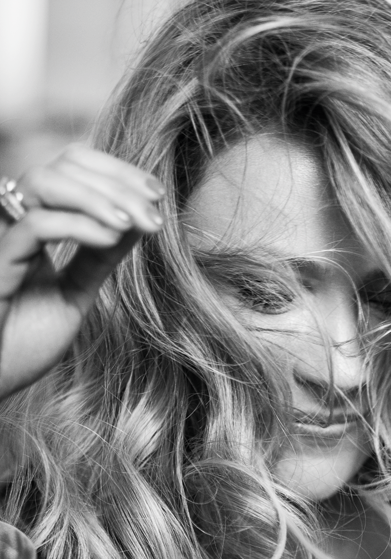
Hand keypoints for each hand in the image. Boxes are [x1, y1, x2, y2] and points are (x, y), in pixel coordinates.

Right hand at [0, 144, 164, 397]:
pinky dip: (78, 225)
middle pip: (63, 164)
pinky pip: (34, 226)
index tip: (156, 195)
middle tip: (155, 215)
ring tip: (134, 224)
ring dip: (99, 197)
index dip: (118, 172)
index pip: (74, 168)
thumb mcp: (74, 293)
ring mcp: (2, 238)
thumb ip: (98, 259)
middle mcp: (14, 221)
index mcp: (34, 223)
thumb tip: (134, 223)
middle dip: (118, 182)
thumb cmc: (22, 343)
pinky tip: (111, 238)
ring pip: (44, 181)